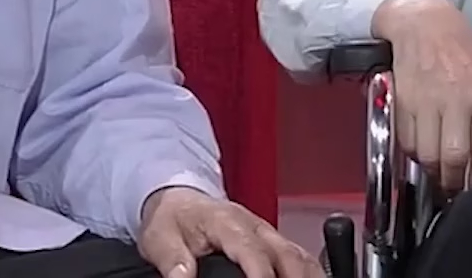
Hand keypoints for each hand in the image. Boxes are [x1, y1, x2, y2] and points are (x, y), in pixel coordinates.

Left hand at [137, 186, 316, 277]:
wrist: (180, 200)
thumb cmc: (173, 220)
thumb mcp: (160, 238)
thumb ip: (172, 259)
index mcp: (226, 222)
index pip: (251, 249)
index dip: (260, 272)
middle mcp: (254, 226)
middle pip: (286, 254)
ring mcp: (268, 233)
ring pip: (298, 256)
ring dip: (306, 276)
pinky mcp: (274, 242)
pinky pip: (300, 258)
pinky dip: (310, 273)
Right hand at [371, 0, 471, 192]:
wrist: (424, 21)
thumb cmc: (461, 51)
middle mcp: (457, 98)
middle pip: (454, 157)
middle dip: (454, 182)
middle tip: (454, 189)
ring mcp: (427, 100)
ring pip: (428, 154)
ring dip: (432, 171)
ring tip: (437, 173)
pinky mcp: (403, 100)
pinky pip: (407, 140)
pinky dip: (413, 152)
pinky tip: (421, 149)